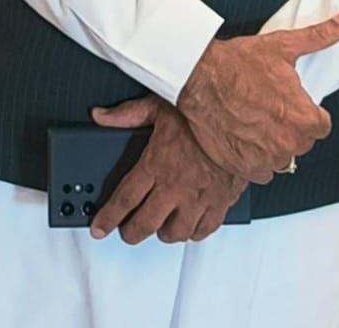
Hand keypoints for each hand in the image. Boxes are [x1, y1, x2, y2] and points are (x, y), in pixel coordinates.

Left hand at [88, 98, 246, 243]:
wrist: (239, 122)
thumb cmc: (200, 113)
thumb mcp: (157, 106)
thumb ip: (126, 114)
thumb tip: (100, 116)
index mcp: (156, 164)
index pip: (125, 199)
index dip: (108, 218)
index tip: (98, 228)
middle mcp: (174, 187)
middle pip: (146, 223)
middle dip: (132, 232)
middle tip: (126, 233)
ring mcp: (197, 199)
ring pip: (175, 232)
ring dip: (164, 232)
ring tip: (159, 226)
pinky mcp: (219, 204)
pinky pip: (203, 230)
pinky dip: (193, 232)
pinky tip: (188, 226)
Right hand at [176, 11, 338, 183]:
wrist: (198, 76)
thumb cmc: (237, 63)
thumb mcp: (282, 46)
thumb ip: (320, 38)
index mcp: (304, 118)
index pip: (321, 125)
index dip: (305, 111)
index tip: (289, 102)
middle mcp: (289, 143)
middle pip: (301, 141)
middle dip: (288, 126)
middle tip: (267, 106)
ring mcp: (266, 159)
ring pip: (281, 157)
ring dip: (271, 143)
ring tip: (252, 119)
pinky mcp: (245, 168)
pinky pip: (261, 171)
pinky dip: (254, 158)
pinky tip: (243, 135)